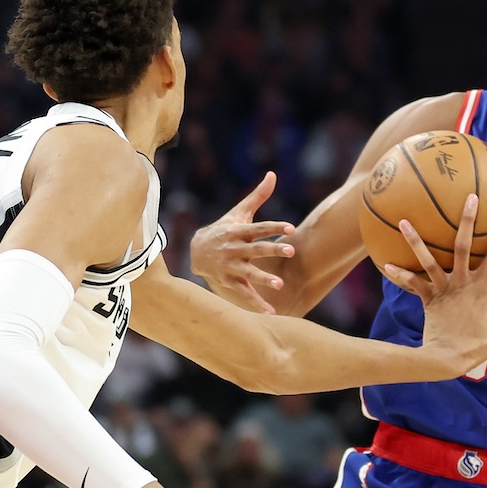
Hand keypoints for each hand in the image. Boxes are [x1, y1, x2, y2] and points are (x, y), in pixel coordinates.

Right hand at [189, 172, 296, 313]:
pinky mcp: (228, 281)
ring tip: (280, 284)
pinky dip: (256, 303)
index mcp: (238, 231)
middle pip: (256, 249)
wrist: (195, 250)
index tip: (291, 228)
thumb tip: (273, 175)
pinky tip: (271, 312)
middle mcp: (234, 248)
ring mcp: (230, 266)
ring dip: (264, 279)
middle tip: (291, 250)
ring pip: (249, 273)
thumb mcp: (238, 212)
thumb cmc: (225, 229)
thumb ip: (258, 196)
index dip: (275, 227)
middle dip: (272, 250)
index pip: (259, 228)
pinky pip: (244, 293)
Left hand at [380, 194, 486, 375]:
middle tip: (469, 198)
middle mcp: (459, 283)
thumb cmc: (475, 347)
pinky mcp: (427, 298)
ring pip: (428, 259)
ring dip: (415, 240)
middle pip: (463, 246)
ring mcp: (441, 289)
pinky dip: (400, 275)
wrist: (447, 360)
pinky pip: (412, 283)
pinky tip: (387, 265)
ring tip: (403, 221)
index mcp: (480, 288)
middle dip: (467, 221)